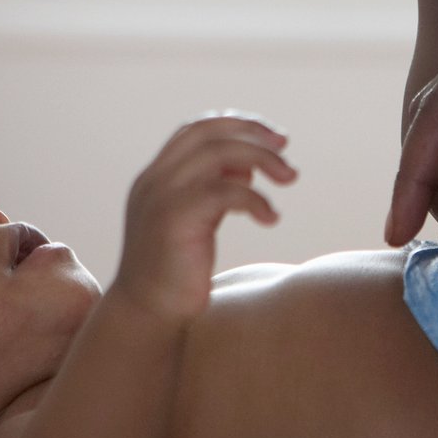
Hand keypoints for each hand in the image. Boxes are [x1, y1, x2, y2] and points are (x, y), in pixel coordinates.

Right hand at [117, 115, 296, 321]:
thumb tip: (249, 163)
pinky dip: (255, 199)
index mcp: (156, 177)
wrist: (148, 314)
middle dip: (252, 132)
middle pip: (208, 133)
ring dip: (261, 158)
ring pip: (217, 154)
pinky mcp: (174, 220)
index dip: (236, 123)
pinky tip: (271, 218)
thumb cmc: (178, 270)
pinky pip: (224, 193)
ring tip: (289, 177)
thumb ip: (215, 188)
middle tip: (286, 146)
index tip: (271, 136)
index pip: (196, 128)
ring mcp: (160, 198)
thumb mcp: (198, 219)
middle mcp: (154, 181)